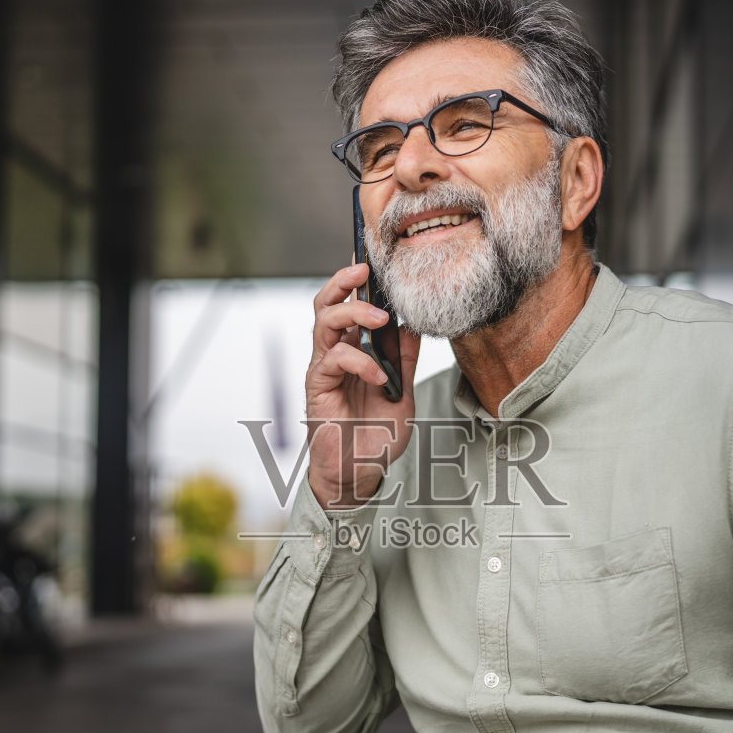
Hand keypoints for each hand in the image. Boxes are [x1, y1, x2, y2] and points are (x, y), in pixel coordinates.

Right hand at [305, 262, 421, 508]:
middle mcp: (334, 355)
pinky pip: (334, 359)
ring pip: (324, 322)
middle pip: (327, 304)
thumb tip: (414, 326)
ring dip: (354, 314)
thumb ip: (405, 360)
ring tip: (380, 321)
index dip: (356, 282)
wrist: (359, 473)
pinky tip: (379, 377)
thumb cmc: (375, 436)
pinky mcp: (317, 387)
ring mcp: (323, 369)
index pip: (349, 306)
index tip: (371, 259)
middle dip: (344, 282)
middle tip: (366, 273)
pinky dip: (361, 361)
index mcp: (352, 351)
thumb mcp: (402, 392)